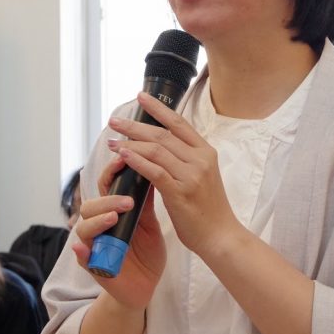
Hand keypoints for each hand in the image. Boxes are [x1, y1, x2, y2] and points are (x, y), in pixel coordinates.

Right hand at [70, 157, 166, 310]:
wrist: (147, 286)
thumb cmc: (147, 253)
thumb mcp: (149, 225)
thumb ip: (145, 203)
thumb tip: (151, 168)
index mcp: (112, 212)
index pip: (105, 187)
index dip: (110, 172)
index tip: (123, 160)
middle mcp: (100, 227)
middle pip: (90, 206)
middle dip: (107, 200)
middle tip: (129, 201)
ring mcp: (95, 246)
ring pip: (84, 229)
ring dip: (97, 222)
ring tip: (113, 218)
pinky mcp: (94, 268)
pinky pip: (82, 259)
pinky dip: (81, 252)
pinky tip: (83, 248)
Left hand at [106, 92, 241, 260]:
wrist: (222, 236)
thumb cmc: (209, 210)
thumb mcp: (202, 177)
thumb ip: (186, 160)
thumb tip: (160, 147)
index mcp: (206, 152)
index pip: (179, 123)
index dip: (158, 109)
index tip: (141, 97)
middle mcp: (200, 159)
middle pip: (163, 134)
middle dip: (136, 125)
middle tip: (114, 120)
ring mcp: (192, 175)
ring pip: (156, 150)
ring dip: (130, 143)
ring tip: (111, 141)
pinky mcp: (181, 192)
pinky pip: (154, 171)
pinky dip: (137, 161)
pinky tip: (123, 156)